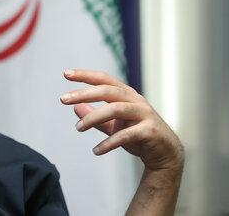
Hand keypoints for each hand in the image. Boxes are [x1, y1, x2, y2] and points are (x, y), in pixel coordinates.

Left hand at [60, 70, 183, 172]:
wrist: (164, 153)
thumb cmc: (138, 135)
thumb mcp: (113, 124)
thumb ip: (96, 116)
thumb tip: (75, 108)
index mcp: (126, 94)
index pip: (104, 79)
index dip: (85, 75)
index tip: (66, 74)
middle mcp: (135, 100)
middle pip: (108, 91)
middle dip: (84, 93)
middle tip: (63, 99)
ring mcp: (144, 114)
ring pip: (116, 109)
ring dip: (94, 118)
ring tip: (78, 128)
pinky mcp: (150, 131)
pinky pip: (126, 135)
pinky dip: (109, 143)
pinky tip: (96, 150)